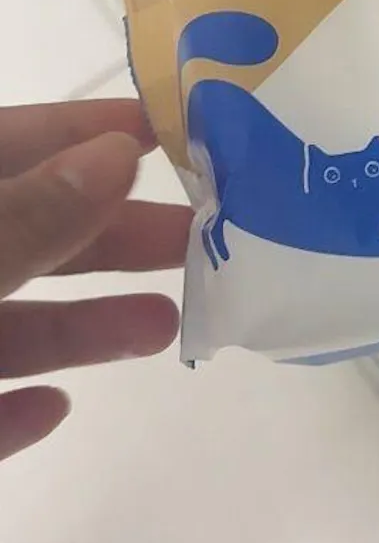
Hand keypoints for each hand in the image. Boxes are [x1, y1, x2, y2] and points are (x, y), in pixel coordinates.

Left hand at [0, 98, 190, 461]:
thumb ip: (29, 217)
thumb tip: (114, 155)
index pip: (2, 146)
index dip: (73, 132)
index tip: (161, 129)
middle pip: (14, 236)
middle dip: (102, 237)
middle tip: (195, 236)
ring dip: (75, 328)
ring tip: (162, 329)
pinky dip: (9, 413)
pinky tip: (54, 409)